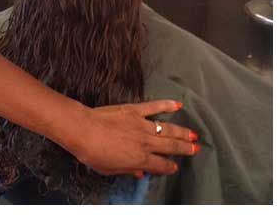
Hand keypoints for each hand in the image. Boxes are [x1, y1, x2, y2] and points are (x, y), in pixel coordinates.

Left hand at [63, 100, 197, 177]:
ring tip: (193, 134)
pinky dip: (167, 105)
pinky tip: (178, 105)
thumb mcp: (110, 169)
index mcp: (139, 158)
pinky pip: (155, 107)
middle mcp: (145, 142)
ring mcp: (142, 125)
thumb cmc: (93, 153)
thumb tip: (140, 173)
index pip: (160, 164)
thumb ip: (128, 170)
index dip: (169, 167)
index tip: (176, 168)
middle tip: (196, 148)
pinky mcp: (136, 111)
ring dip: (182, 132)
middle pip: (170, 146)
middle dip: (185, 148)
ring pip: (167, 129)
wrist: (83, 130)